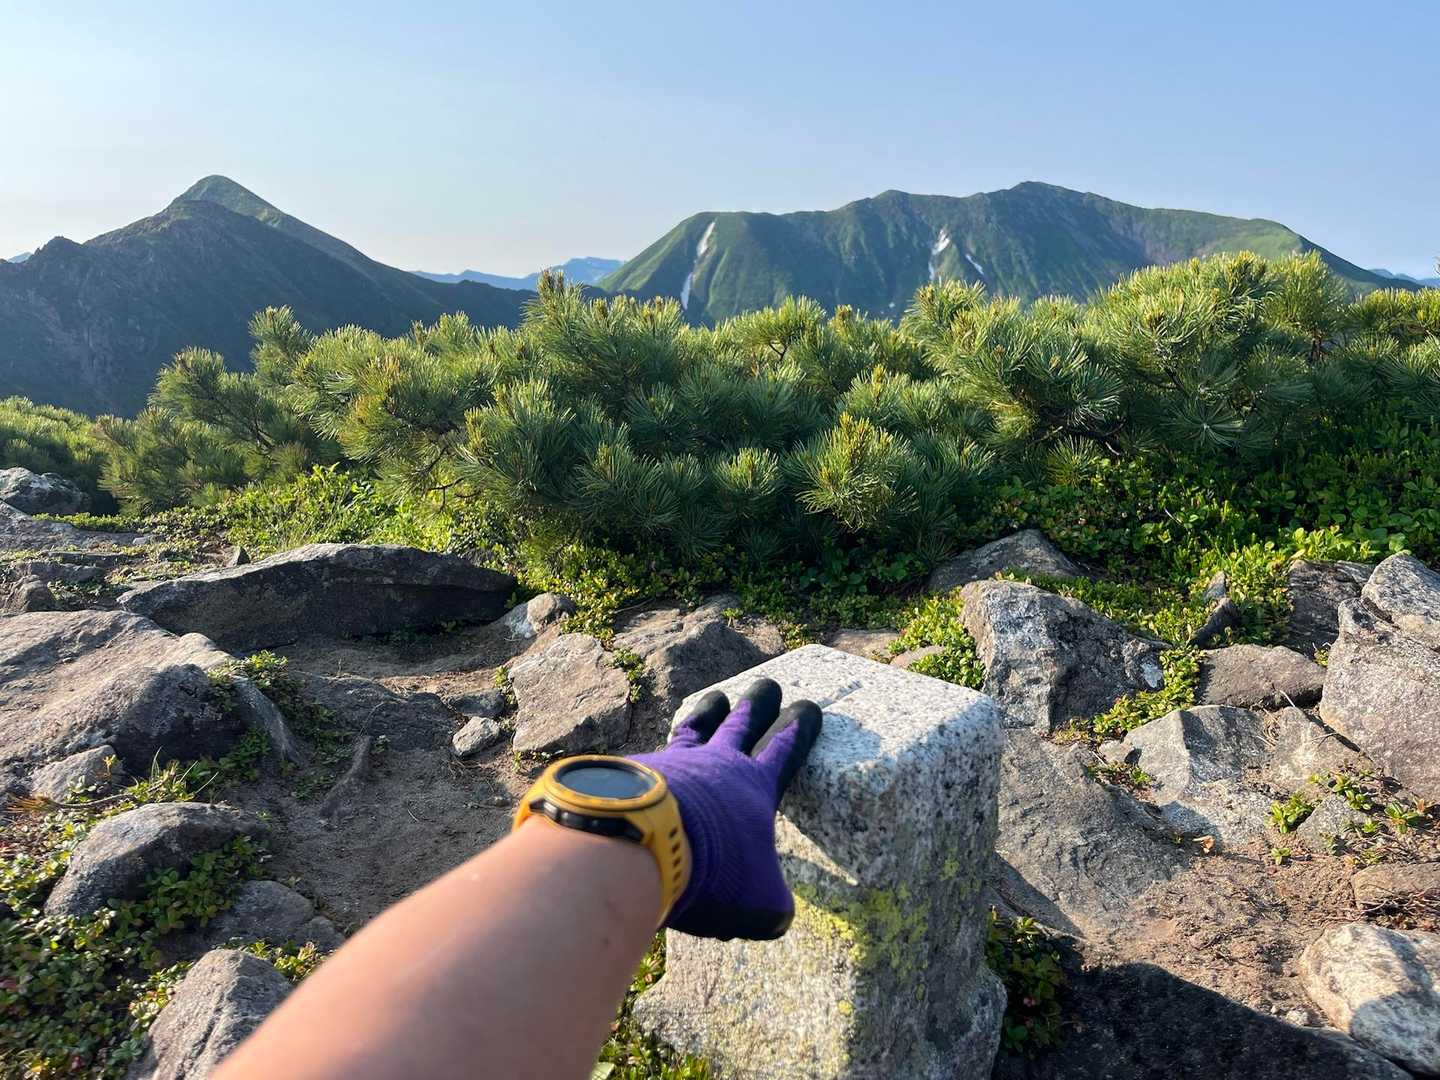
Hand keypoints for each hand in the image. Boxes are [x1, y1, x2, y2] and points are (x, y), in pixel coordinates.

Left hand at [630, 678, 821, 940]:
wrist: (638, 846)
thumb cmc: (712, 871)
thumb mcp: (758, 903)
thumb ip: (771, 907)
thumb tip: (777, 917)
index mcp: (754, 788)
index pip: (785, 751)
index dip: (799, 730)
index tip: (809, 708)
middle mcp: (717, 765)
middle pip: (742, 725)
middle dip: (757, 704)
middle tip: (766, 685)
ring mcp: (674, 764)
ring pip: (697, 729)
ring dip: (708, 713)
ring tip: (714, 699)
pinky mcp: (635, 774)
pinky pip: (654, 758)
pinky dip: (660, 757)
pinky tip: (653, 759)